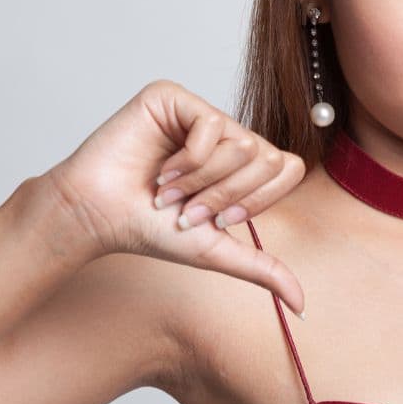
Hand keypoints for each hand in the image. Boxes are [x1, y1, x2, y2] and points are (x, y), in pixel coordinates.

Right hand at [44, 79, 308, 313]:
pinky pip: (211, 125)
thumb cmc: (151, 230)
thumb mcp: (218, 252)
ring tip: (169, 191)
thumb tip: (302, 306)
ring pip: (243, 144)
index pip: (288, 169)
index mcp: (242, 161)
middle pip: (268, 158)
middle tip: (189, 208)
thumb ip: (264, 270)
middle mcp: (226, 132)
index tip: (217, 219)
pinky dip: (188, 161)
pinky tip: (161, 171)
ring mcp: (200, 113)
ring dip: (203, 182)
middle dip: (227, 196)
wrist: (101, 218)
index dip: (255, 201)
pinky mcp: (174, 97)